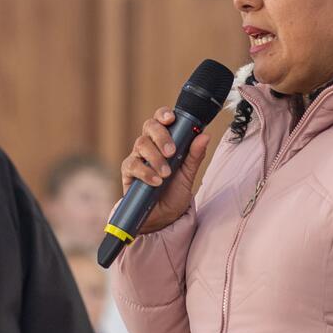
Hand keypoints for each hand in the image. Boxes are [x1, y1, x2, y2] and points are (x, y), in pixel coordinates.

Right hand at [120, 107, 210, 234]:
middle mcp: (149, 145)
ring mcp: (137, 157)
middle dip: (161, 136)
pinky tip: (156, 181)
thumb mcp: (189, 174)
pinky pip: (132, 165)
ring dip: (156, 158)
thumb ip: (195, 155)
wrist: (163, 217)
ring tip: (166, 174)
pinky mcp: (128, 172)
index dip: (164, 114)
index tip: (171, 119)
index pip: (161, 120)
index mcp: (164, 140)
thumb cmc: (175, 192)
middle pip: (149, 126)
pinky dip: (146, 172)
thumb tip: (205, 136)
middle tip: (171, 152)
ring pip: (140, 144)